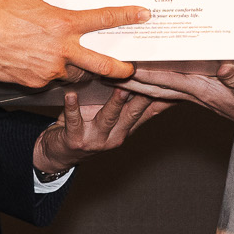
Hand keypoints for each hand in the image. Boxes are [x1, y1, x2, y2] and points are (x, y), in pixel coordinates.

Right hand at [0, 0, 148, 86]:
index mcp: (62, 24)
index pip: (103, 19)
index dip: (126, 16)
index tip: (143, 15)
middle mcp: (61, 49)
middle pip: (102, 64)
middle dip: (120, 68)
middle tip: (130, 69)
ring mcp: (49, 69)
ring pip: (75, 73)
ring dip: (79, 69)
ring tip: (75, 61)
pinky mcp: (36, 82)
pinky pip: (51, 79)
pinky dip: (51, 72)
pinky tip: (41, 63)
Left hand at [32, 88, 172, 173]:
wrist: (59, 152)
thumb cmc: (86, 128)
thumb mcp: (113, 119)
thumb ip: (130, 104)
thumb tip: (151, 84)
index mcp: (127, 128)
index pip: (149, 111)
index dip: (161, 98)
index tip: (173, 83)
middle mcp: (115, 135)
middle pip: (132, 113)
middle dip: (141, 98)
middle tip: (151, 81)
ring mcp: (95, 139)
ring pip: (108, 118)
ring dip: (115, 103)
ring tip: (121, 87)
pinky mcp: (75, 139)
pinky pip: (74, 120)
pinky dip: (72, 107)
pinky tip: (71, 95)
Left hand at [117, 61, 233, 128]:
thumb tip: (224, 68)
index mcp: (198, 89)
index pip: (167, 80)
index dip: (146, 74)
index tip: (127, 67)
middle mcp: (188, 92)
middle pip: (152, 86)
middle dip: (129, 80)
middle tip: (105, 71)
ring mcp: (188, 94)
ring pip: (154, 88)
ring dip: (133, 82)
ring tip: (112, 74)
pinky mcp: (191, 93)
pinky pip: (164, 90)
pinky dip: (149, 85)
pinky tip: (136, 80)